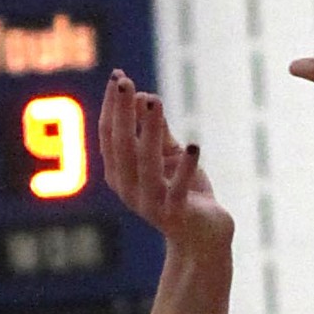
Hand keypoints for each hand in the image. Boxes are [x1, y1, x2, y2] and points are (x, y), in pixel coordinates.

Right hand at [100, 71, 231, 262]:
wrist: (203, 237)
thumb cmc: (184, 192)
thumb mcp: (168, 156)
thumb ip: (156, 131)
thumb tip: (143, 95)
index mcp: (120, 174)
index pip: (109, 136)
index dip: (112, 107)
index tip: (118, 76)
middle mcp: (129, 190)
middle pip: (122, 147)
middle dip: (122, 112)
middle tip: (126, 82)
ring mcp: (150, 205)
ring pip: (146, 165)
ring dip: (150, 131)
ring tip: (154, 100)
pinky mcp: (176, 215)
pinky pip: (178, 190)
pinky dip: (185, 169)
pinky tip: (192, 148)